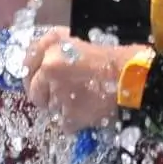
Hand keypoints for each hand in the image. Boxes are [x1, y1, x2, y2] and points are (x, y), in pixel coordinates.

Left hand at [23, 28, 144, 131]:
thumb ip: (57, 50)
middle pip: (33, 90)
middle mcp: (49, 66)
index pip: (27, 62)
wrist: (135, 76)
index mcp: (53, 43)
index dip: (31, 73)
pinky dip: (74, 121)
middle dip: (43, 95)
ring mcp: (57, 92)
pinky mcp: (68, 114)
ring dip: (62, 107)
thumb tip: (40, 66)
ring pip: (50, 108)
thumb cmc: (114, 55)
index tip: (36, 80)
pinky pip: (63, 123)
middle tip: (61, 94)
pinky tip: (89, 110)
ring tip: (83, 98)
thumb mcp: (81, 40)